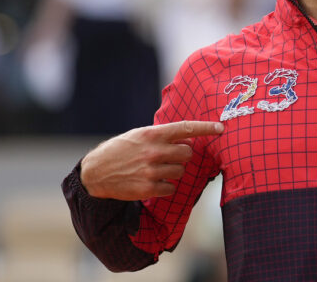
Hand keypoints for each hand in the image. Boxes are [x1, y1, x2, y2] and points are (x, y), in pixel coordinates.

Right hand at [80, 121, 223, 200]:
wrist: (95, 172)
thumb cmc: (121, 150)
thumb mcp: (139, 135)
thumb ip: (162, 136)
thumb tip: (189, 139)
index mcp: (152, 134)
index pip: (185, 128)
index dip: (206, 128)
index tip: (221, 128)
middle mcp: (153, 151)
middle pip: (188, 153)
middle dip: (184, 155)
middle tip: (171, 157)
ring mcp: (150, 171)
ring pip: (181, 171)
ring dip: (174, 171)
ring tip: (158, 169)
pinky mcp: (147, 188)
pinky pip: (171, 188)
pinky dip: (166, 186)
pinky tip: (153, 182)